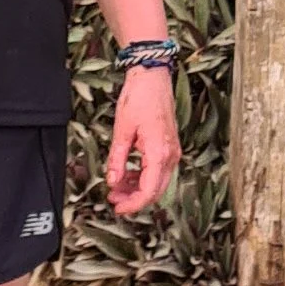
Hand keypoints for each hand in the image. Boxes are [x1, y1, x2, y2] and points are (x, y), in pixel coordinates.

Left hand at [106, 65, 180, 216]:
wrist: (152, 77)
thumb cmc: (139, 98)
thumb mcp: (122, 131)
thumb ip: (117, 160)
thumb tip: (112, 181)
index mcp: (160, 153)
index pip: (149, 191)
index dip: (133, 204)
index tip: (118, 208)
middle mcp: (170, 155)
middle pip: (155, 190)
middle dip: (134, 198)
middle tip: (113, 199)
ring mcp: (172, 151)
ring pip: (157, 181)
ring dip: (137, 187)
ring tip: (117, 186)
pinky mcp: (169, 146)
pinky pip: (158, 170)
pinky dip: (143, 176)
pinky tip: (128, 174)